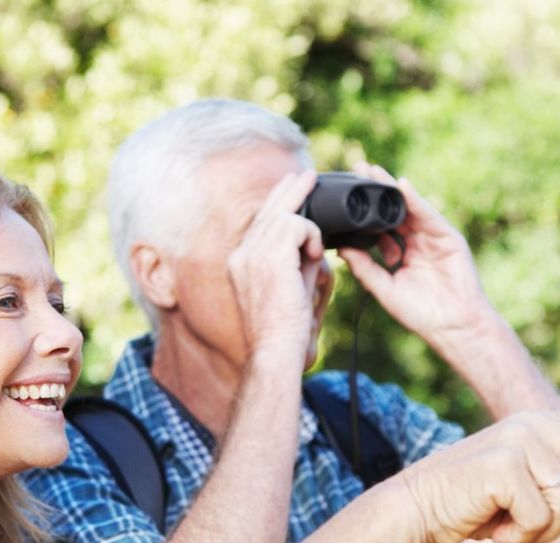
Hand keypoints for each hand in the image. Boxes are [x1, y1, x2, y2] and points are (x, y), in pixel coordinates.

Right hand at [226, 170, 325, 357]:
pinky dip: (311, 236)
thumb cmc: (285, 332)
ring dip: (307, 223)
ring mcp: (251, 254)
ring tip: (318, 232)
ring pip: (283, 215)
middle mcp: (241, 254)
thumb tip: (313, 246)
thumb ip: (298, 264)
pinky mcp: (268, 255)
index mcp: (241, 263)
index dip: (278, 207)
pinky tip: (315, 253)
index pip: (259, 224)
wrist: (275, 350)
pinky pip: (295, 225)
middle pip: (267, 211)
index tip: (294, 195)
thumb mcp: (291, 290)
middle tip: (306, 174)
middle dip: (289, 191)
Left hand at [337, 162, 495, 344]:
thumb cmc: (421, 313)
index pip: (378, 228)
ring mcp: (431, 237)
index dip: (362, 214)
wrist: (453, 324)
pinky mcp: (447, 236)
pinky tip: (400, 186)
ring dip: (390, 189)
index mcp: (399, 255)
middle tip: (355, 169)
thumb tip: (341, 248)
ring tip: (371, 170)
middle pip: (391, 212)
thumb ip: (364, 267)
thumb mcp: (385, 288)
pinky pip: (427, 214)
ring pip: (408, 208)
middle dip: (375, 192)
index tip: (343, 199)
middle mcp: (415, 243)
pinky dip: (414, 200)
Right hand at [398, 404, 559, 542]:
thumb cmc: (475, 509)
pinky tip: (495, 525)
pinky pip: (544, 514)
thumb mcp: (532, 515)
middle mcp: (539, 425)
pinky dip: (523, 534)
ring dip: (545, 528)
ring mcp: (523, 439)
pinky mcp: (507, 462)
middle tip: (553, 525)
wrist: (419, 509)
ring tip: (509, 523)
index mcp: (546, 429)